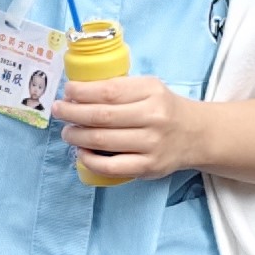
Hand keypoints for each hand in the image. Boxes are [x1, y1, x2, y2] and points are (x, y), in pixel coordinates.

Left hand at [54, 72, 208, 182]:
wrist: (196, 134)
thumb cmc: (164, 109)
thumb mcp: (149, 88)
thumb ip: (120, 88)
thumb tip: (78, 92)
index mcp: (151, 93)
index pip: (108, 92)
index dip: (82, 92)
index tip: (67, 91)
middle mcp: (153, 118)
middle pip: (101, 116)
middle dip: (72, 113)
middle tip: (59, 110)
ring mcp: (151, 144)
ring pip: (102, 141)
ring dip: (77, 136)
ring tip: (67, 131)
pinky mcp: (148, 167)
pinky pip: (111, 167)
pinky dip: (90, 160)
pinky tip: (82, 152)